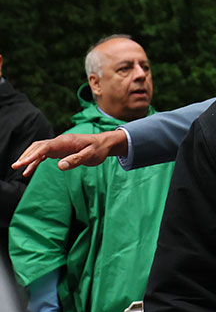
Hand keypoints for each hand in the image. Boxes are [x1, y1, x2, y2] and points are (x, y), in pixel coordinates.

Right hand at [12, 130, 127, 175]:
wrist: (104, 144)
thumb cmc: (98, 149)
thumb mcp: (90, 156)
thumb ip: (76, 160)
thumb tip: (60, 166)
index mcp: (65, 141)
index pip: (45, 147)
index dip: (33, 155)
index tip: (23, 163)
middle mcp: (59, 141)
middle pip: (38, 147)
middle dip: (26, 156)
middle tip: (16, 166)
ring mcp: (58, 145)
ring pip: (39, 150)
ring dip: (28, 158)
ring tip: (18, 168)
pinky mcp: (59, 150)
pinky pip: (44, 155)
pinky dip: (35, 161)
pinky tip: (29, 170)